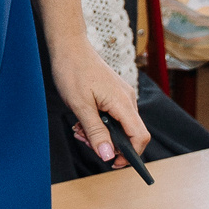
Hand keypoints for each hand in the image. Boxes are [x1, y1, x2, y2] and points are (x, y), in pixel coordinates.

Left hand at [49, 40, 147, 168]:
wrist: (69, 46)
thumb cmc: (73, 71)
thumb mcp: (81, 106)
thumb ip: (96, 132)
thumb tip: (108, 156)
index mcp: (123, 102)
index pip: (140, 136)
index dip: (130, 155)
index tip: (112, 163)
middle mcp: (127, 99)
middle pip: (130, 134)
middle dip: (108, 144)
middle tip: (84, 139)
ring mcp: (122, 95)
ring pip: (120, 126)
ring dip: (100, 133)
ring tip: (79, 128)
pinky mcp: (115, 93)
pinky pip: (114, 116)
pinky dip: (99, 122)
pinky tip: (83, 119)